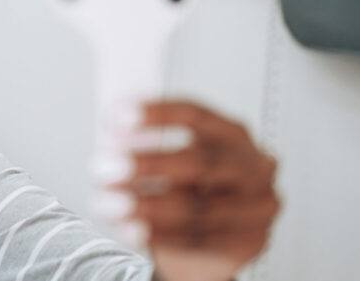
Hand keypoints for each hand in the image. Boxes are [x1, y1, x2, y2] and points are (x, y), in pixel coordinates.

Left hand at [112, 100, 279, 280]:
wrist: (209, 245)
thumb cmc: (184, 188)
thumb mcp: (169, 160)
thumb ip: (144, 144)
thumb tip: (106, 134)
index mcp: (232, 133)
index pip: (195, 115)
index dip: (155, 115)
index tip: (114, 119)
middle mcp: (252, 165)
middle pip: (197, 162)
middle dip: (145, 166)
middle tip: (101, 170)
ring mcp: (258, 205)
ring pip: (197, 208)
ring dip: (145, 207)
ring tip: (108, 206)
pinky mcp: (252, 240)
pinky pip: (200, 240)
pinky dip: (160, 236)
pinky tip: (130, 231)